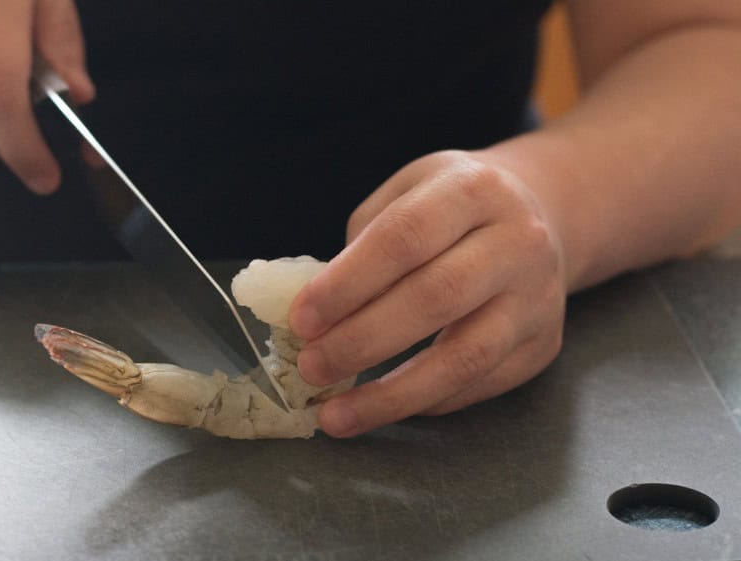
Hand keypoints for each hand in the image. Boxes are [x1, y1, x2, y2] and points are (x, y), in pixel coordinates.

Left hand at [289, 150, 567, 436]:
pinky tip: (379, 406)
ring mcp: (538, 298)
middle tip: (310, 367)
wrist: (538, 215)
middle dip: (362, 340)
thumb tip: (315, 316)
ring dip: (391, 394)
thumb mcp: (405, 195)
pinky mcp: (543, 345)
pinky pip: (478, 385)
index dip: (348, 283)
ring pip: (465, 357)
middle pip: (436, 298)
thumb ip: (362, 247)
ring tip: (335, 416)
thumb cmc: (448, 210)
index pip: (404, 239)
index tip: (301, 319)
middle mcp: (517, 242)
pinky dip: (422, 401)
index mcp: (472, 190)